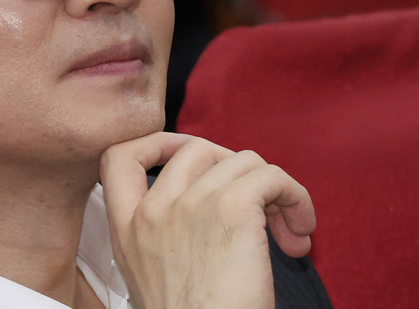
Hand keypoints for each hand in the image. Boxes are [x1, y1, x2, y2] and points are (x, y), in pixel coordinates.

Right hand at [100, 132, 314, 308]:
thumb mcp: (154, 274)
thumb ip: (164, 232)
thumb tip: (209, 200)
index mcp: (128, 227)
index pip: (119, 157)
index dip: (155, 145)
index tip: (188, 158)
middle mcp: (154, 209)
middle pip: (195, 148)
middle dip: (232, 167)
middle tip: (256, 206)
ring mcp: (191, 204)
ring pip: (243, 161)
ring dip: (273, 191)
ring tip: (285, 231)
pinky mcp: (233, 208)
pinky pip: (273, 176)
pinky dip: (295, 197)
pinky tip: (299, 232)